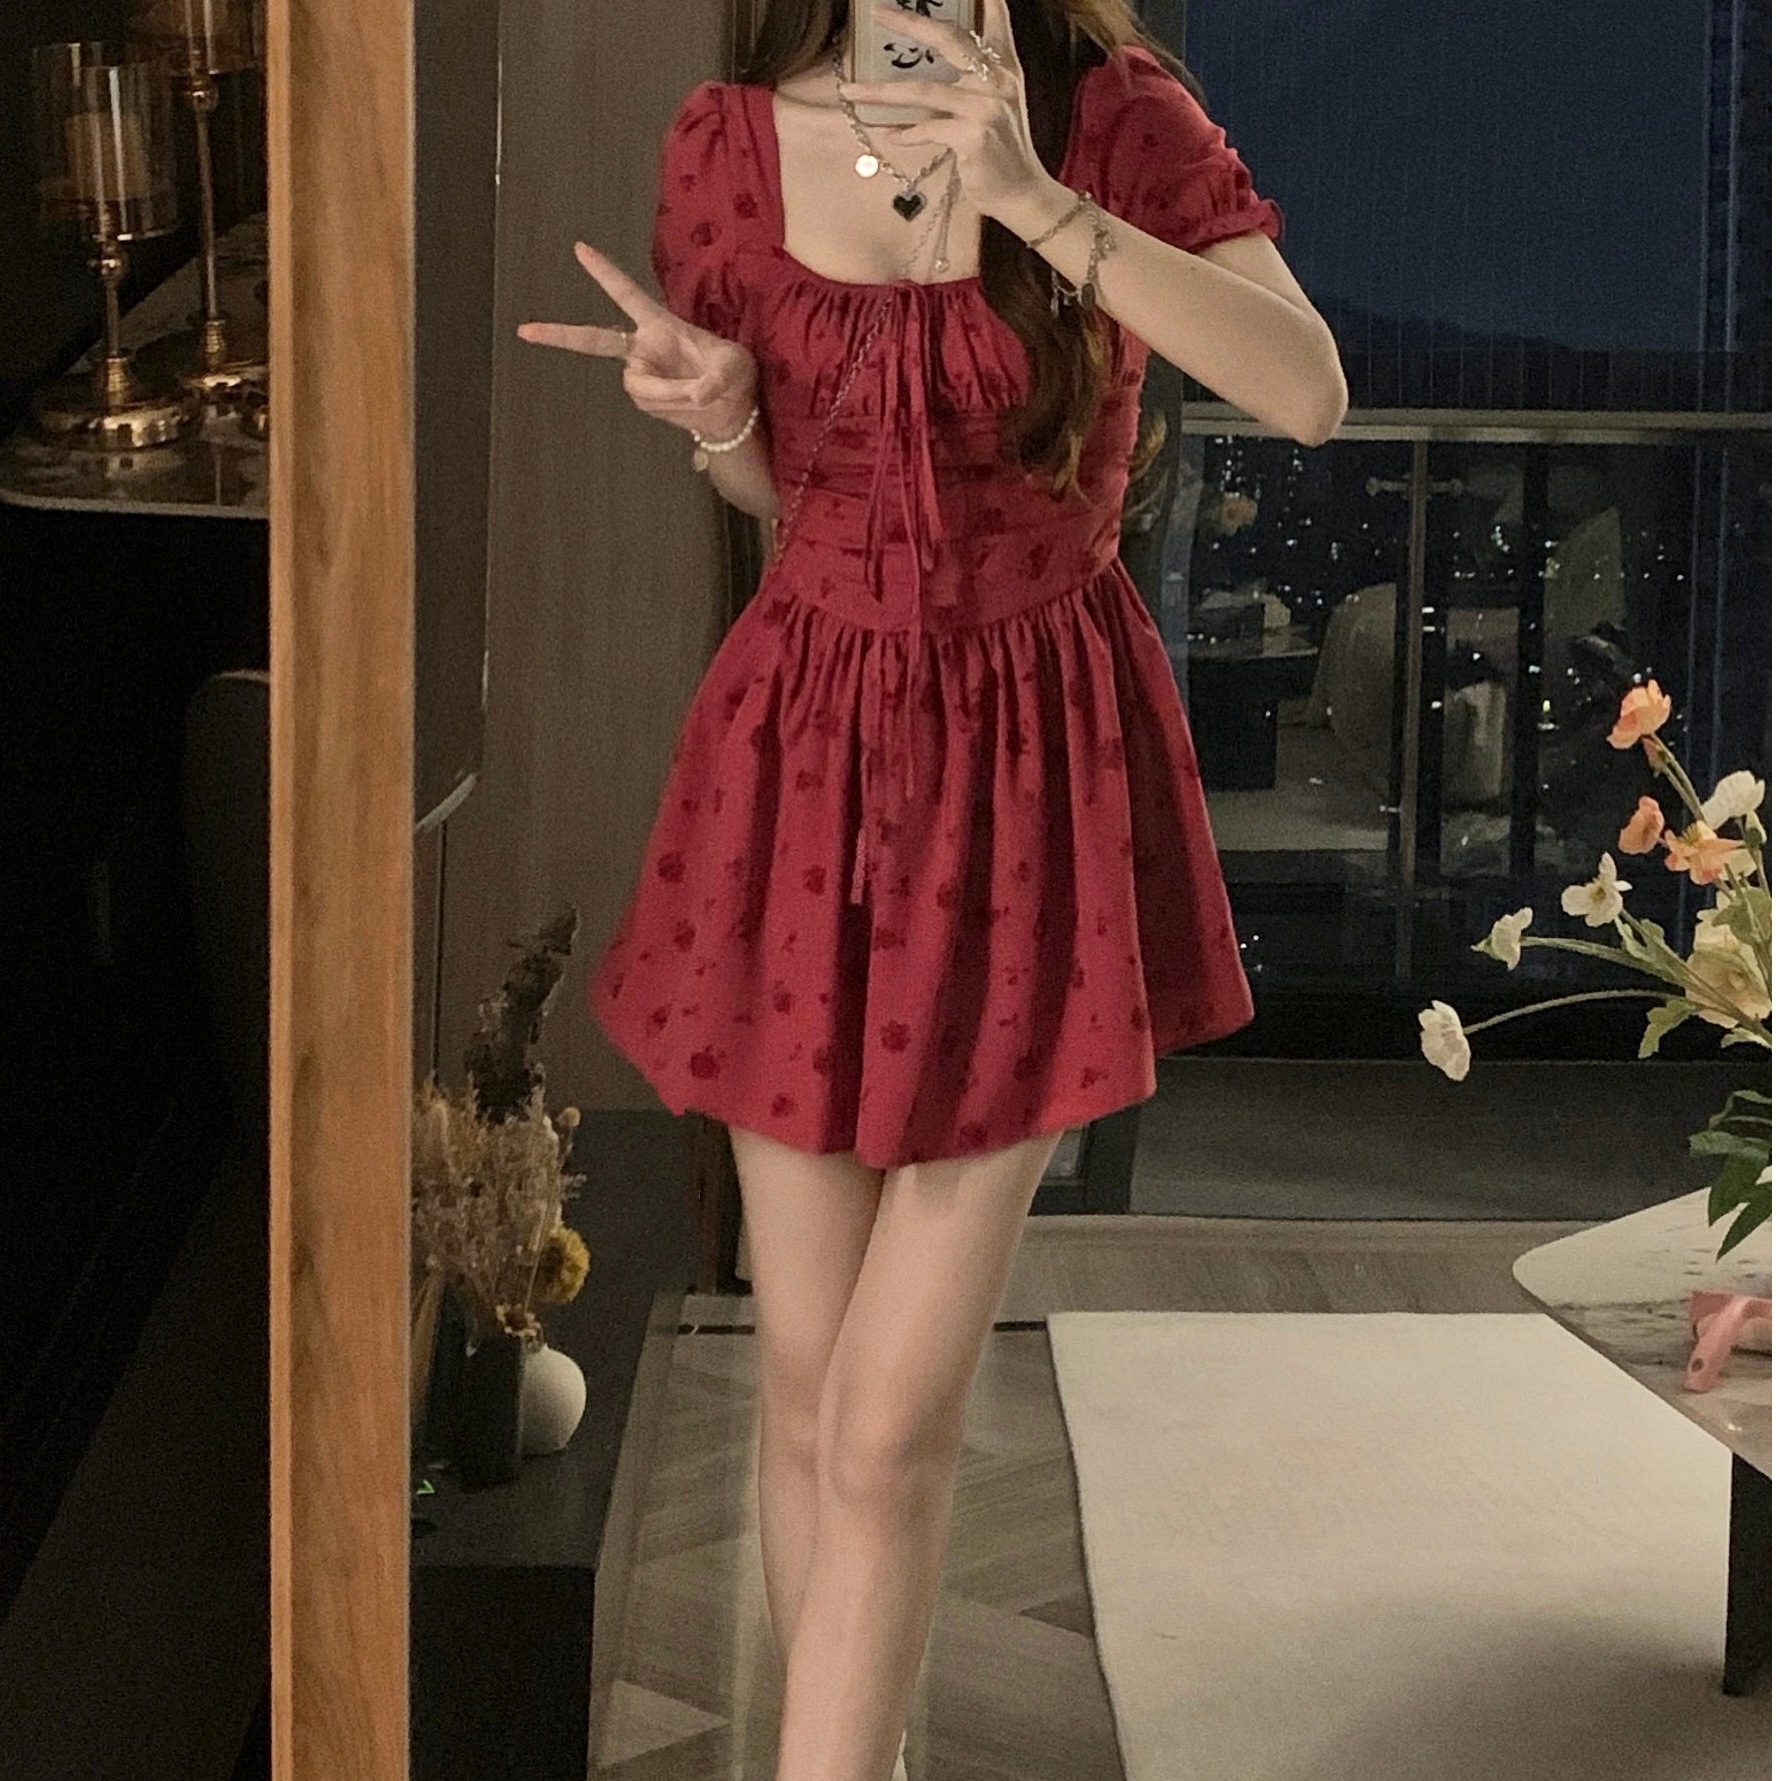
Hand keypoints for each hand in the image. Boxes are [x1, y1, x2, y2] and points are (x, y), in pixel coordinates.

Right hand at [517, 241, 757, 439]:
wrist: (732, 413)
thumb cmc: (737, 378)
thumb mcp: (737, 369)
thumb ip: (715, 379)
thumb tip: (692, 394)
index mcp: (661, 324)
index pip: (628, 294)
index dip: (605, 272)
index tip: (580, 248)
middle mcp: (645, 347)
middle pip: (595, 339)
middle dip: (560, 335)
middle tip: (525, 331)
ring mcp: (643, 374)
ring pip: (640, 386)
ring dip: (670, 393)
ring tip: (701, 394)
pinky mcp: (647, 398)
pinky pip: (651, 403)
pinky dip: (672, 405)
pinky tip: (691, 406)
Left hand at [839, 0, 1060, 230]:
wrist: (1022, 194)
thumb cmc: (1001, 153)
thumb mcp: (994, 109)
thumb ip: (969, 84)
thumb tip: (924, 75)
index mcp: (1004, 69)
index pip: (995, 22)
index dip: (985, 0)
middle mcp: (997, 81)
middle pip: (948, 39)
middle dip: (910, 22)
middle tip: (878, 11)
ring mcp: (985, 108)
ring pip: (923, 91)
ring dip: (881, 92)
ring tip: (850, 90)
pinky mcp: (973, 137)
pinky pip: (927, 129)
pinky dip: (907, 133)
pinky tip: (891, 135)